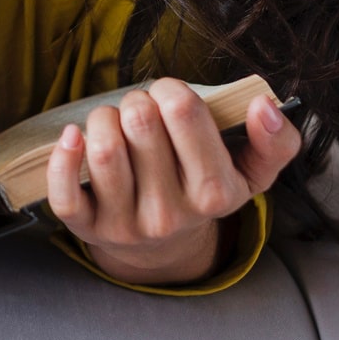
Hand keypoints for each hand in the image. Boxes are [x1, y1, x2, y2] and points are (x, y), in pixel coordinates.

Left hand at [46, 80, 301, 285]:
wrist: (165, 249)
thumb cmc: (202, 192)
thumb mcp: (250, 174)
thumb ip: (274, 143)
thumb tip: (266, 106)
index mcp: (215, 192)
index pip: (183, 111)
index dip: (171, 89)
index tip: (171, 98)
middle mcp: (170, 213)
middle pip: (139, 121)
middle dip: (137, 101)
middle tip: (142, 112)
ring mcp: (126, 224)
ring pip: (103, 148)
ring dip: (103, 118)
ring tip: (114, 124)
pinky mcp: (87, 229)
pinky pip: (65, 191)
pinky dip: (64, 155)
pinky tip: (72, 136)